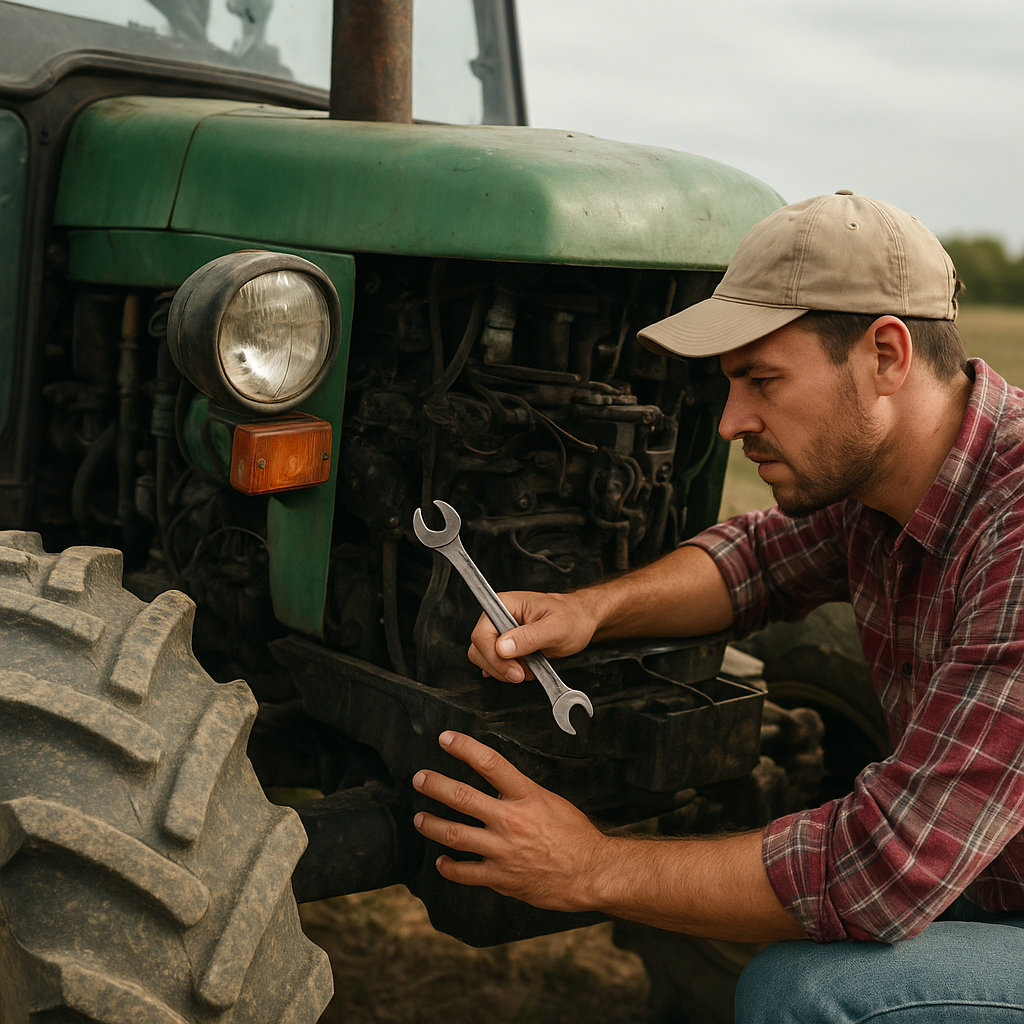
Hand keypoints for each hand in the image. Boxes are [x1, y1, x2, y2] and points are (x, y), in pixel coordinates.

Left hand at [411, 731, 609, 911]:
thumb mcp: (552, 802)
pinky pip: (464, 872)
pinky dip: (448, 866)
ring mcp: (502, 850)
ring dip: (431, 824)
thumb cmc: (576, 836)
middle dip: (435, 785)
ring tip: (420, 818)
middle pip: (461, 797)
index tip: (445, 739)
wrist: (592, 873)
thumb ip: (523, 794)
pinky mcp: (500, 877)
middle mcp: (510, 820)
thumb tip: (501, 786)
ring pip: (454, 833)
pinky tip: (441, 861)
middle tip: (420, 778)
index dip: (464, 747)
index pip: (490, 763)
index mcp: (526, 796)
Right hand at [467, 590, 598, 682]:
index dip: (493, 655)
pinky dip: (507, 672)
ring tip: (529, 668)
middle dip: (500, 667)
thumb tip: (502, 647)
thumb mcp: (555, 628)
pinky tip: (525, 668)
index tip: (515, 671)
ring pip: (483, 658)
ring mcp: (500, 632)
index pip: (482, 633)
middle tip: (523, 674)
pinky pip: (493, 663)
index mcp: (505, 604)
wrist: (581, 621)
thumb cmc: (571, 618)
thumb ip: (529, 637)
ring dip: (504, 671)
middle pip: (478, 649)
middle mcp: (498, 616)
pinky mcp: (505, 645)